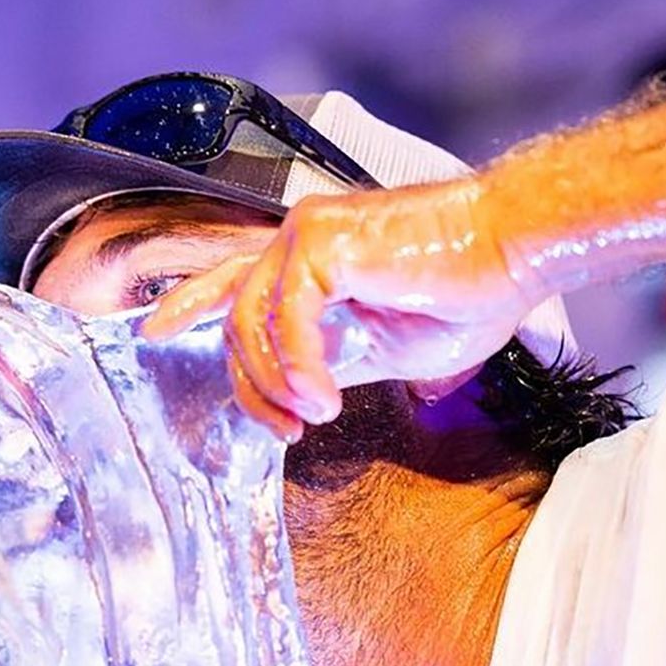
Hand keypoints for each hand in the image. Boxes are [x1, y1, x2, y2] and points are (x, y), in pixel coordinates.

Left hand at [142, 175, 540, 436]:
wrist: (513, 253)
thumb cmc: (469, 293)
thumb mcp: (389, 345)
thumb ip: (337, 357)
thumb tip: (304, 389)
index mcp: (312, 255)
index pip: (231, 281)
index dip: (187, 306)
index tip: (152, 336)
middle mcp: (299, 237)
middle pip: (234, 316)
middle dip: (248, 386)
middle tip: (283, 431)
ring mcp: (306, 234)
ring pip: (250, 321)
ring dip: (276, 385)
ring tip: (314, 417)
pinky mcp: (323, 243)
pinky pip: (286, 321)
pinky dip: (299, 368)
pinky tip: (324, 399)